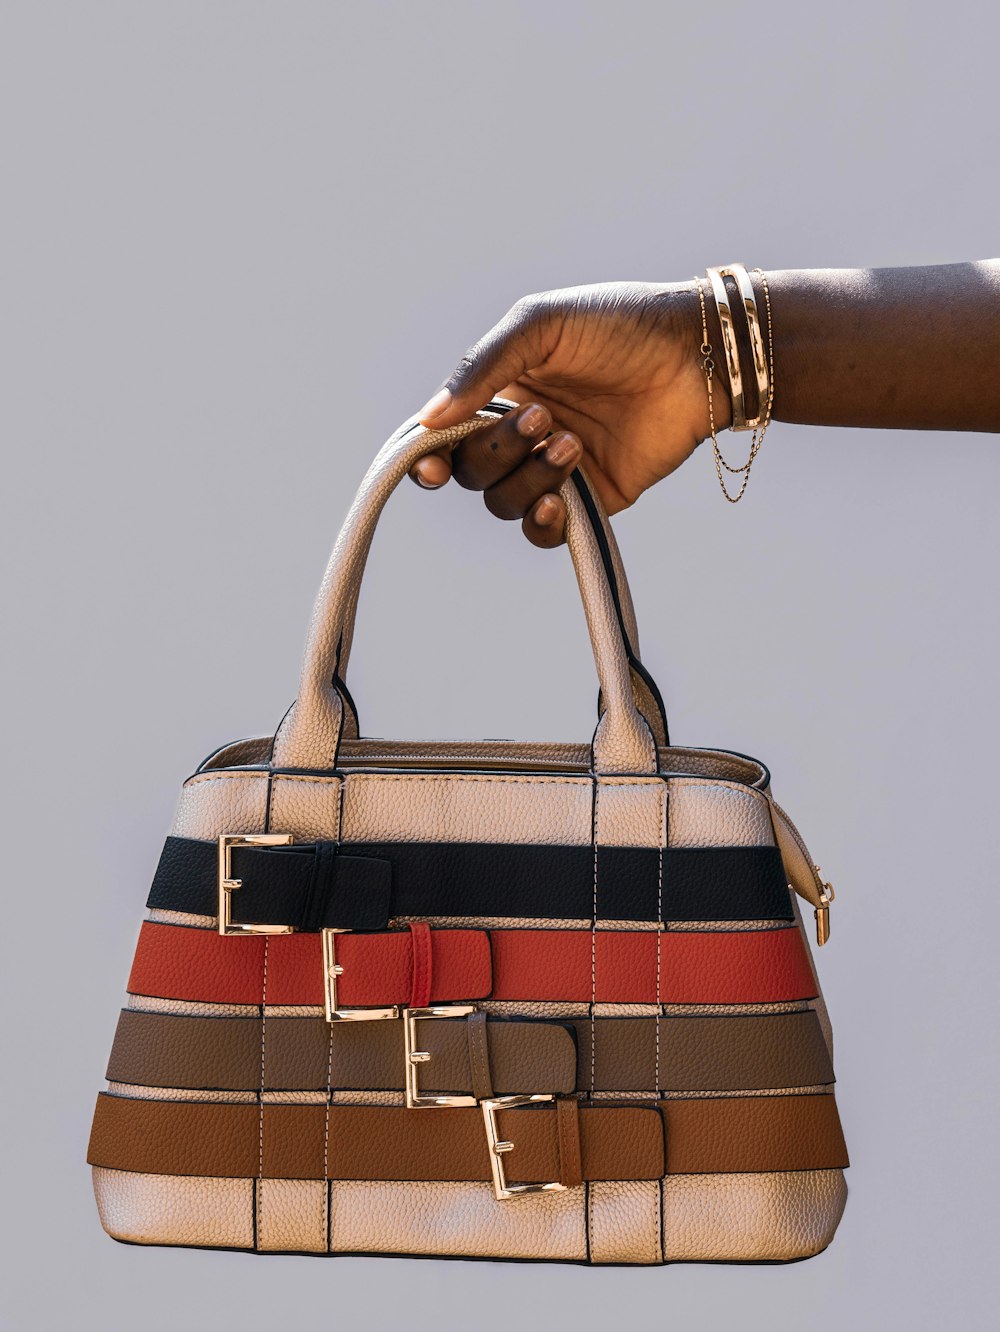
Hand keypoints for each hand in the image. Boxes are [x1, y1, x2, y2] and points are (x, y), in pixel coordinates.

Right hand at [409, 281, 729, 545]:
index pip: (447, 435)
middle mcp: (522, 433)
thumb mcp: (541, 325)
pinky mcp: (594, 499)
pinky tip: (560, 502)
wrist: (699, 354)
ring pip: (505, 503)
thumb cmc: (620, 325)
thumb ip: (481, 368)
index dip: (430, 457)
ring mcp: (556, 469)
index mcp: (501, 390)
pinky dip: (543, 524)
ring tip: (570, 441)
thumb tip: (427, 420)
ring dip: (528, 479)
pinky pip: (546, 533)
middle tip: (542, 417)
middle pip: (473, 472)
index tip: (431, 466)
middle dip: (497, 452)